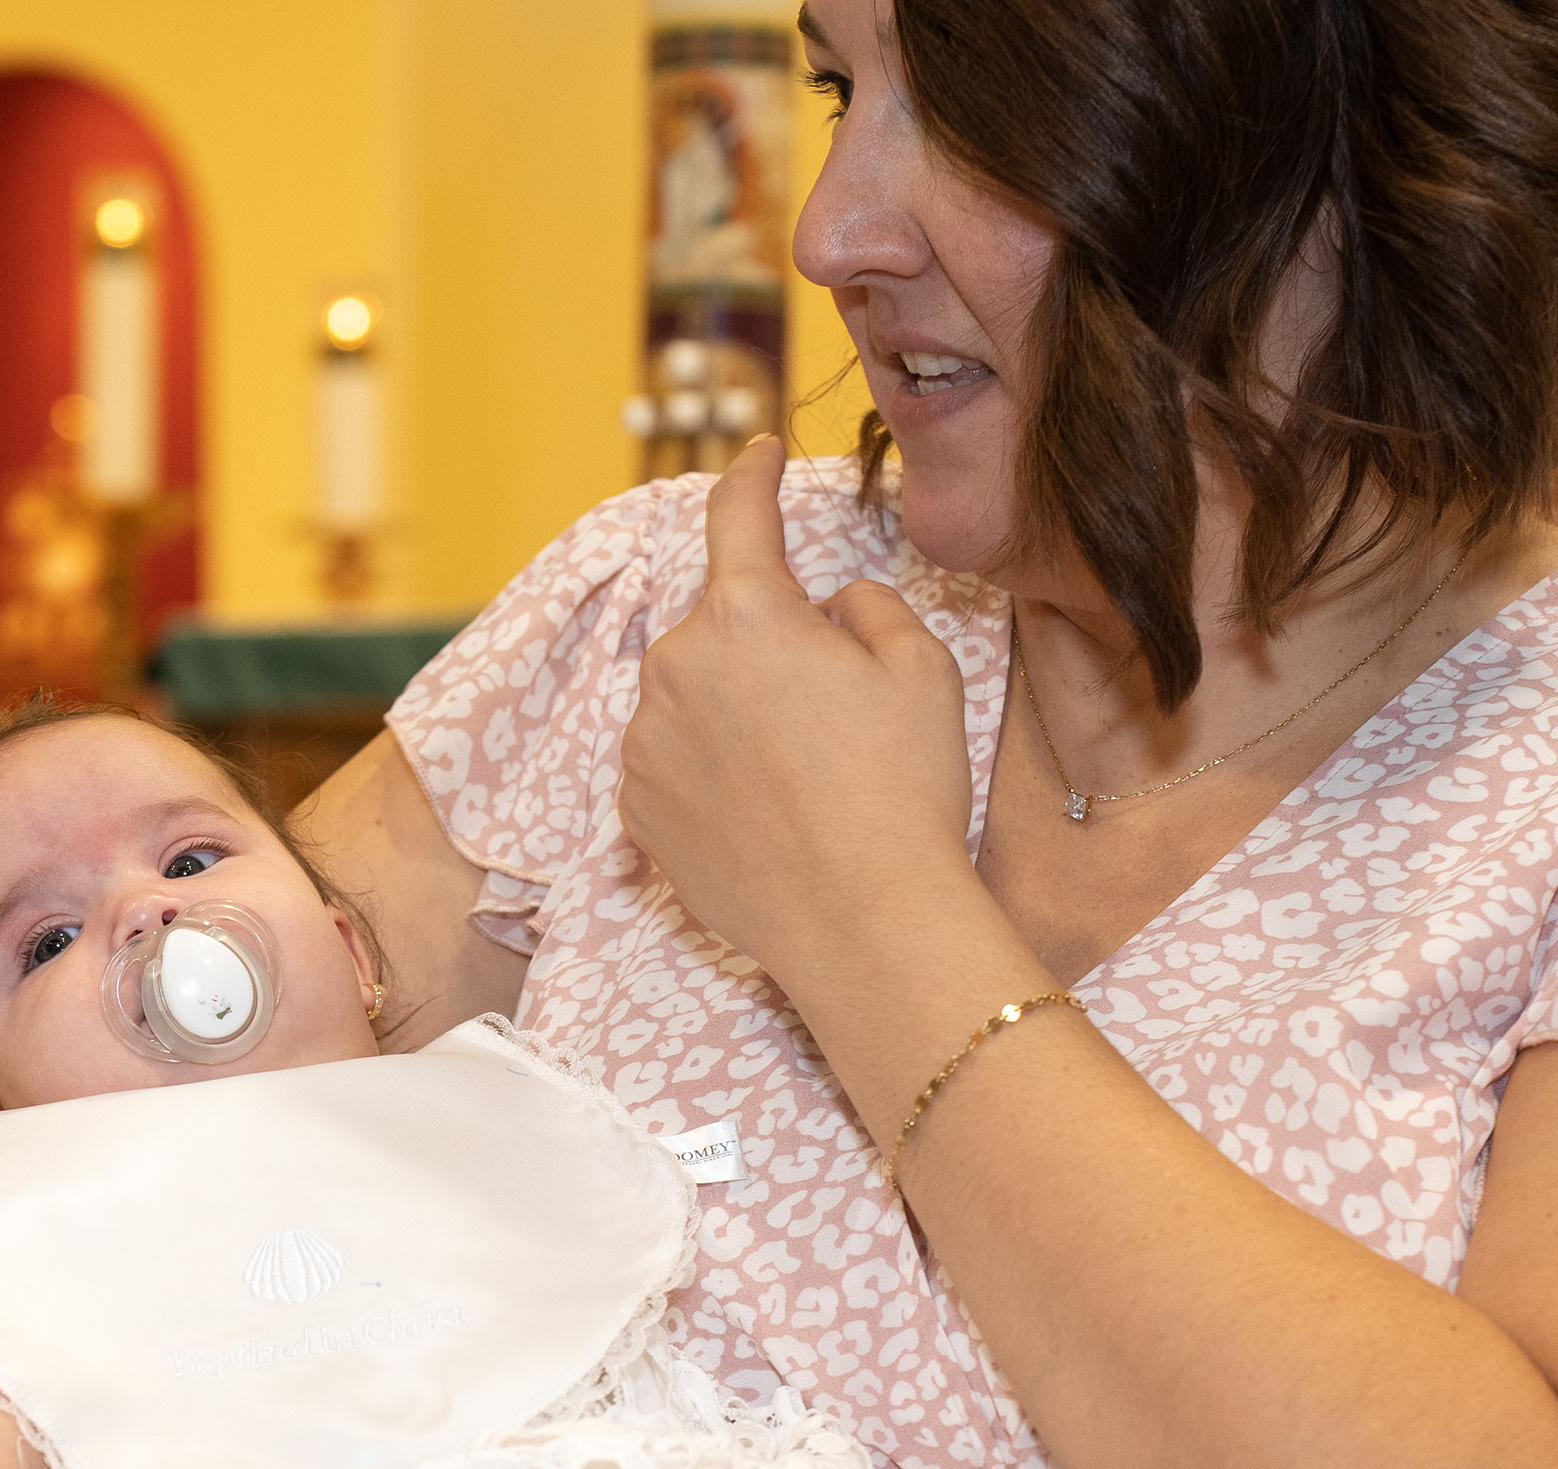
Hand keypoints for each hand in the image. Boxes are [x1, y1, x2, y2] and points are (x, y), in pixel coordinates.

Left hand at [619, 437, 977, 978]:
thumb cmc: (903, 792)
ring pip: (690, 697)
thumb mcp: (921, 668)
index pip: (738, 516)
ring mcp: (643, 743)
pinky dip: (708, 771)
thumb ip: (866, 606)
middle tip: (834, 712)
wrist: (863, 924)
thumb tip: (827, 608)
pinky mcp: (636, 811)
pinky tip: (765, 813)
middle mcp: (674, 667)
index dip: (751, 476)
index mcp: (745, 615)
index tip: (757, 456)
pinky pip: (671, 762)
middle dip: (767, 646)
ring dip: (734, 712)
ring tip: (804, 779)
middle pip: (720, 625)